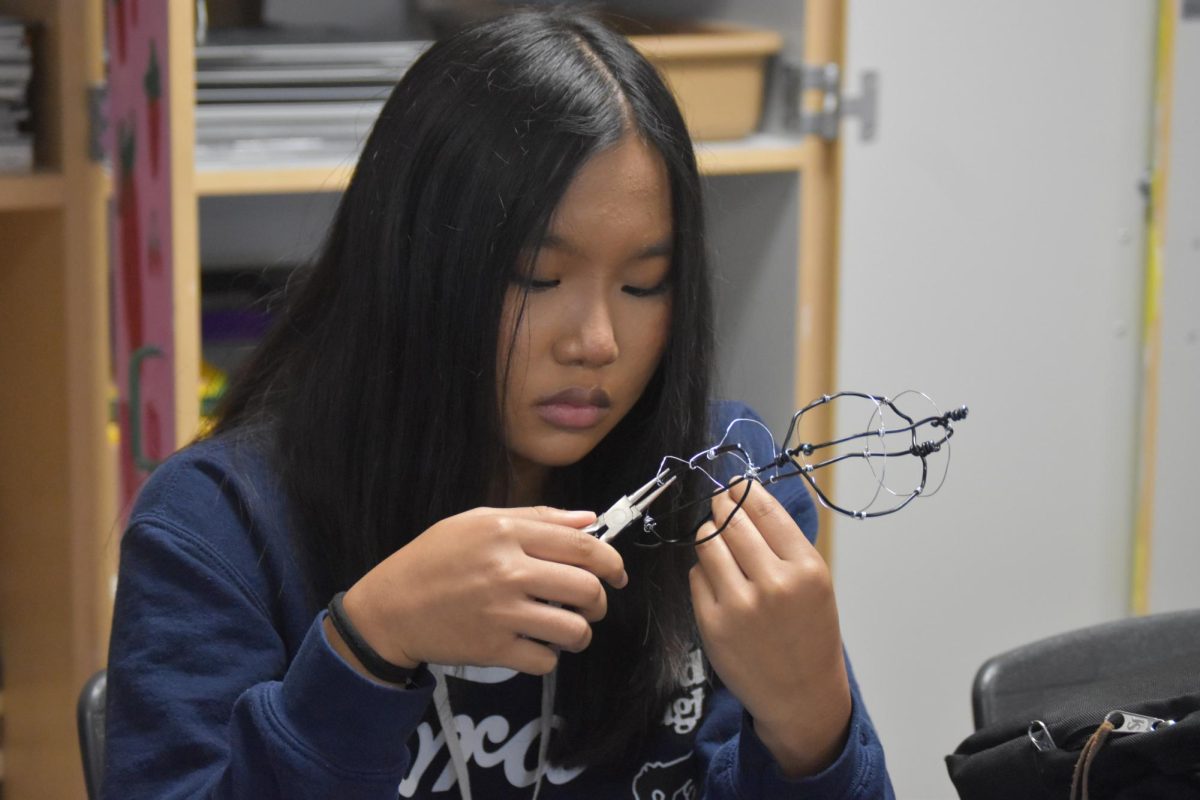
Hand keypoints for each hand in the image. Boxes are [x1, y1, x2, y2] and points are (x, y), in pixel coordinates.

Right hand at [337, 506, 626, 675]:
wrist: (389, 608)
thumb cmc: (432, 559)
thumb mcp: (476, 522)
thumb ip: (535, 518)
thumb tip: (588, 520)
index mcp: (506, 534)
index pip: (583, 547)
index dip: (612, 562)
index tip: (617, 575)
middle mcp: (508, 571)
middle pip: (586, 589)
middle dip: (600, 600)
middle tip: (592, 605)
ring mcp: (502, 613)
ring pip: (574, 629)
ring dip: (580, 632)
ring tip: (567, 629)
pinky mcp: (493, 650)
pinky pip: (546, 660)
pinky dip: (549, 657)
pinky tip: (536, 646)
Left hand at [689, 480, 851, 776]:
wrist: (801, 694)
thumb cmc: (809, 632)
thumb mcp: (815, 582)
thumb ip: (783, 544)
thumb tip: (745, 498)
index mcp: (806, 569)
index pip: (764, 511)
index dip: (743, 491)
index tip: (734, 484)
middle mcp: (774, 583)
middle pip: (730, 521)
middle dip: (721, 506)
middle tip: (719, 502)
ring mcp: (740, 605)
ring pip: (707, 543)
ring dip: (708, 535)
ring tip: (718, 541)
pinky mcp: (712, 623)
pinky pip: (696, 576)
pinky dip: (703, 570)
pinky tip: (718, 579)